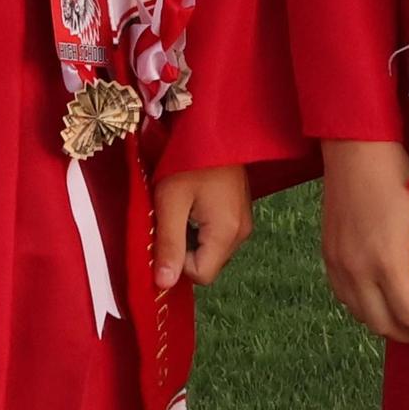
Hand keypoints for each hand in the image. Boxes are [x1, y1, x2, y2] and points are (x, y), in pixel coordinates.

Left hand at [154, 165, 251, 289]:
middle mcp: (242, 232)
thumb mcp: (171, 200)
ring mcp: (244, 221)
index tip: (164, 232)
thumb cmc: (189, 158)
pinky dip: (202, 225)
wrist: (214, 123)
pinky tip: (194, 200)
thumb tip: (164, 286)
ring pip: (211, 249)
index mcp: (227, 233)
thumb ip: (169, 245)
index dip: (177, 261)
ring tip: (182, 205)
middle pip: (207, 264)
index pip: (200, 275)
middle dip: (184, 248)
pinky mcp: (241, 210)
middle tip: (171, 215)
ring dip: (191, 236)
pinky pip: (218, 233)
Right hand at [320, 139, 408, 343]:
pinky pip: (344, 298)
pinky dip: (364, 309)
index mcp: (388, 262)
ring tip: (407, 316)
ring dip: (386, 324)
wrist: (356, 149)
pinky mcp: (327, 255)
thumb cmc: (400, 177)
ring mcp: (338, 265)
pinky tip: (379, 299)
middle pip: (384, 325)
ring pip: (361, 316)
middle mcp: (358, 271)